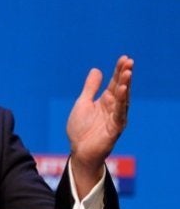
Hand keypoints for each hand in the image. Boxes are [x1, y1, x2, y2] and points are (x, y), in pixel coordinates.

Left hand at [66, 55, 132, 196]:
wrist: (79, 150)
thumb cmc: (81, 128)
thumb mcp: (83, 103)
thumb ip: (90, 88)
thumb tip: (97, 70)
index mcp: (106, 101)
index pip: (114, 83)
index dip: (119, 71)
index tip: (124, 58)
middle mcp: (113, 108)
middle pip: (121, 89)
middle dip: (125, 76)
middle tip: (129, 62)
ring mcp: (115, 118)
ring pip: (122, 100)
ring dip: (125, 87)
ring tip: (127, 74)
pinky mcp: (114, 130)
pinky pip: (118, 115)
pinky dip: (120, 104)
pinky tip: (120, 93)